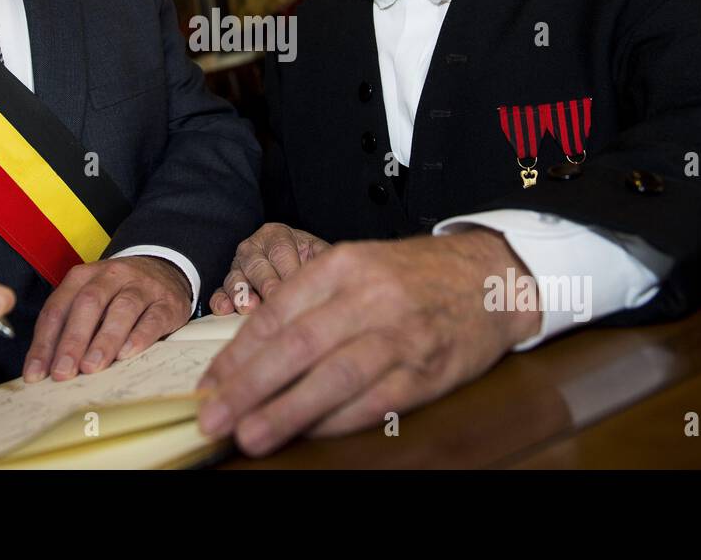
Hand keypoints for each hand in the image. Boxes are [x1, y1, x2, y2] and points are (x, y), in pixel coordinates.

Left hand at [22, 256, 192, 382]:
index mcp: (83, 276)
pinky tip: (126, 354)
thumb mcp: (90, 300)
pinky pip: (153, 317)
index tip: (36, 373)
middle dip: (73, 340)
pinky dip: (139, 337)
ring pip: (122, 309)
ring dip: (104, 340)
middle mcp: (111, 276)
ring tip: (91, 367)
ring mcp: (142, 287)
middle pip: (88, 303)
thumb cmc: (117, 295)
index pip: (58, 308)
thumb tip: (46, 369)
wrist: (164, 270)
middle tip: (63, 371)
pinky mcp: (167, 303)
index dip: (44, 342)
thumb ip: (69, 327)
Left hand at [196, 228, 540, 455]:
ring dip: (286, 411)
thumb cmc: (413, 276)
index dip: (237, 353)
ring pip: (333, 377)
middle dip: (248, 386)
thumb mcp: (357, 267)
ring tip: (250, 435)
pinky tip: (308, 435)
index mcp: (344, 265)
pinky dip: (336, 421)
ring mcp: (401, 336)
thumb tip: (249, 354)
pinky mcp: (427, 371)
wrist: (491, 278)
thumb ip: (308, 303)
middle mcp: (370, 297)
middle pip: (297, 346)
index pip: (277, 313)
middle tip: (213, 417)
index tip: (209, 383)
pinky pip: (373, 402)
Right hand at [208, 222, 329, 314]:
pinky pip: (220, 291)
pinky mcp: (229, 286)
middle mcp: (254, 247)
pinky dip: (221, 300)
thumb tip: (330, 278)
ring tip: (248, 307)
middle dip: (266, 284)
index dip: (288, 270)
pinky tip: (224, 309)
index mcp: (277, 235)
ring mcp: (239, 267)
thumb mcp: (319, 254)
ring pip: (236, 277)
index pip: (281, 250)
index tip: (297, 287)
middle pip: (256, 264)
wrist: (290, 263)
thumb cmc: (308, 260)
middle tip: (274, 299)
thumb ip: (324, 262)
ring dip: (241, 293)